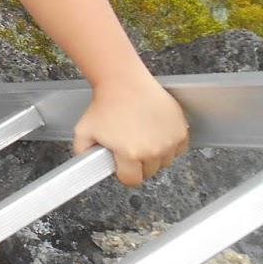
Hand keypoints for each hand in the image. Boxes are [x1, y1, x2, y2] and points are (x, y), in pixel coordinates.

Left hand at [72, 75, 188, 185]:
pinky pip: (178, 148)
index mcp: (130, 154)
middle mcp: (154, 150)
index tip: (121, 165)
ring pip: (165, 161)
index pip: (132, 180)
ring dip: (155, 154)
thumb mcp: (83, 131)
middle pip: (149, 171)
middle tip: (129, 145)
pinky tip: (155, 132)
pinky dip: (169, 144)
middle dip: (138, 163)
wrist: (124, 83)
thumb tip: (88, 167)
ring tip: (141, 136)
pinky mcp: (181, 130)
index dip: (124, 173)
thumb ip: (82, 154)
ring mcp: (170, 140)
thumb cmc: (106, 104)